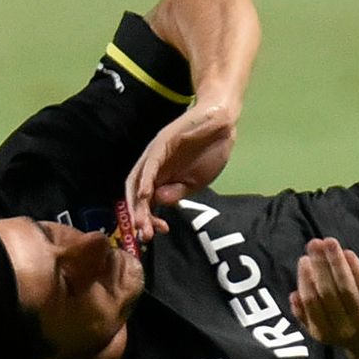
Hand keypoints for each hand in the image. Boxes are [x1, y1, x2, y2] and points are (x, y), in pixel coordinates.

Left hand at [122, 99, 237, 243]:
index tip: (156, 233)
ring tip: (141, 223)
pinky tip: (146, 194)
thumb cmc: (210, 152)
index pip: (145, 201)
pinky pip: (150, 164)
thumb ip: (177, 192)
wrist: (221, 124)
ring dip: (138, 203)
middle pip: (136, 193)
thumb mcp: (194, 182)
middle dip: (138, 215)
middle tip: (144, 235)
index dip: (147, 218)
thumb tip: (160, 202)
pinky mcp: (162, 143)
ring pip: (138, 180)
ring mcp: (155, 154)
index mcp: (160, 177)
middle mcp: (152, 166)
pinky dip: (146, 180)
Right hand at [289, 238, 358, 357]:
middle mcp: (344, 330)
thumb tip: (293, 295)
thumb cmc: (342, 327)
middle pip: (329, 292)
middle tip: (314, 243)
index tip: (303, 259)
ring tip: (329, 242)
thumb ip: (304, 314)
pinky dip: (356, 268)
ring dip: (337, 262)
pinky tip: (348, 253)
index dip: (306, 280)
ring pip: (347, 287)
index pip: (312, 303)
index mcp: (323, 333)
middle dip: (320, 265)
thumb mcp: (320, 328)